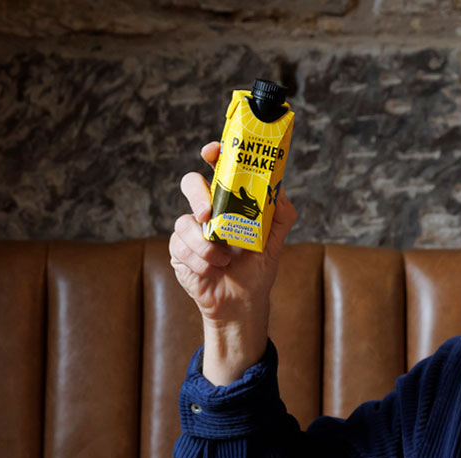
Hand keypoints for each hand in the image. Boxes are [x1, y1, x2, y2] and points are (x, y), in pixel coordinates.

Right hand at [169, 142, 297, 383]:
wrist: (243, 302)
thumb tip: (280, 192)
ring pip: (184, 223)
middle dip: (197, 195)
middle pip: (189, 184)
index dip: (213, 155)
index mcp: (228, 203)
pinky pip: (181, 249)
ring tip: (224, 261)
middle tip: (208, 212)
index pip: (216, 170)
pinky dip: (201, 262)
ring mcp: (190, 231)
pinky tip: (213, 272)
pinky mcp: (179, 252)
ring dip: (206, 246)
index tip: (212, 152)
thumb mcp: (275, 242)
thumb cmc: (257, 268)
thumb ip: (281, 216)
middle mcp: (206, 212)